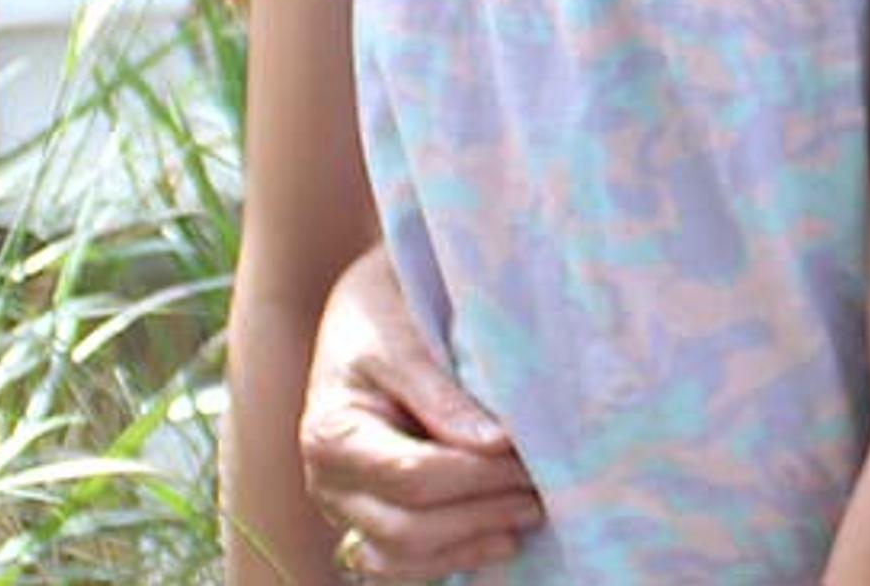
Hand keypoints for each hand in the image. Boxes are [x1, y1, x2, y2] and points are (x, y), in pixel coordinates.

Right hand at [301, 245, 544, 576]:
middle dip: (481, 514)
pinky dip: (451, 557)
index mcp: (333, 433)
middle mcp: (328, 481)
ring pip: (403, 558)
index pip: (413, 477)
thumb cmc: (382, 311)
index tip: (529, 460)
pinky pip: (401, 564)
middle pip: (408, 528)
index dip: (478, 477)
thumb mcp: (406, 339)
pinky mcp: (366, 517)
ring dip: (470, 544)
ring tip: (526, 515)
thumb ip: (444, 396)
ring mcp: (344, 507)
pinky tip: (499, 538)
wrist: (362, 309)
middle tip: (541, 492)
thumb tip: (496, 446)